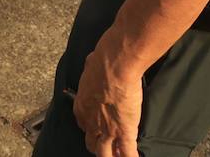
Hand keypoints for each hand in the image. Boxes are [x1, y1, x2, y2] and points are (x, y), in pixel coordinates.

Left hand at [73, 39, 142, 156]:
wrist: (115, 65)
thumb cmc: (102, 61)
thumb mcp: (90, 65)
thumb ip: (91, 70)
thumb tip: (92, 62)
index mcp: (81, 107)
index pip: (83, 125)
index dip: (91, 128)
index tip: (97, 127)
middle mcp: (91, 123)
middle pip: (91, 144)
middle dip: (99, 147)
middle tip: (106, 146)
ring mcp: (107, 130)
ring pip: (106, 154)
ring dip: (112, 156)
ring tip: (119, 155)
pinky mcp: (124, 132)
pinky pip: (128, 152)